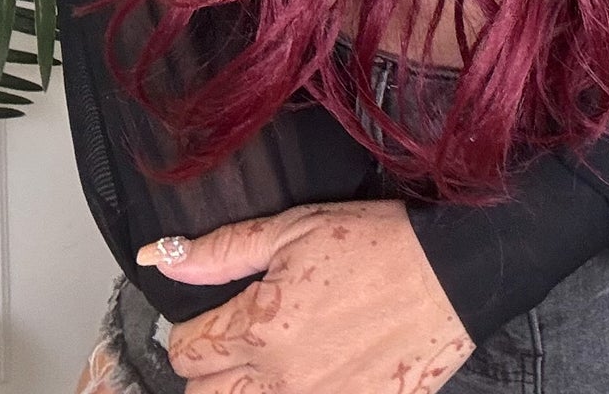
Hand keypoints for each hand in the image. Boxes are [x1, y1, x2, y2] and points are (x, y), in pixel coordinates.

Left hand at [136, 198, 475, 392]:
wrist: (451, 279)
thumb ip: (220, 251)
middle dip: (210, 363)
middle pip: (202, 393)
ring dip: (241, 387)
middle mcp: (279, 379)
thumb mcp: (293, 230)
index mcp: (261, 326)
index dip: (190, 328)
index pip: (185, 348)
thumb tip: (157, 256)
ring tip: (267, 357)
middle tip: (238, 335)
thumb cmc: (377, 245)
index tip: (211, 315)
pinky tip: (301, 371)